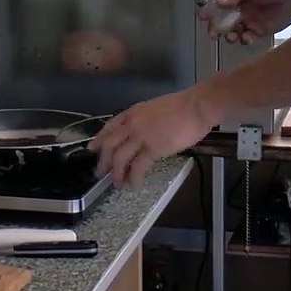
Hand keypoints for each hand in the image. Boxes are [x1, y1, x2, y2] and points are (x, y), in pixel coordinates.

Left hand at [89, 88, 220, 188]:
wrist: (196, 106)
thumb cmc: (184, 107)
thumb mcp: (156, 109)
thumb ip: (146, 120)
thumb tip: (146, 132)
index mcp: (133, 112)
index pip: (110, 127)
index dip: (99, 139)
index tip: (93, 148)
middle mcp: (132, 124)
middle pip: (109, 144)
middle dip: (103, 160)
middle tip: (101, 172)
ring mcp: (141, 136)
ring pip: (119, 158)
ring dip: (116, 173)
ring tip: (118, 184)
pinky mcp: (152, 148)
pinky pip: (137, 167)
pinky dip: (134, 178)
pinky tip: (135, 184)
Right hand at [202, 0, 290, 44]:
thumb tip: (220, 2)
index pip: (218, 2)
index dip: (209, 9)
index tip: (203, 15)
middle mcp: (241, 8)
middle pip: (222, 20)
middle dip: (216, 27)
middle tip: (213, 32)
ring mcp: (250, 19)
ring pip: (233, 31)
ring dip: (229, 35)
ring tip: (232, 36)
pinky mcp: (259, 30)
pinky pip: (247, 37)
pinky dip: (244, 39)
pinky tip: (247, 37)